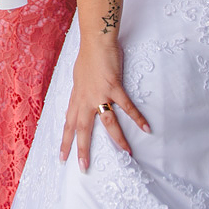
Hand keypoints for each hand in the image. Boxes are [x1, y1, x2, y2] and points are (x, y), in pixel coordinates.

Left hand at [60, 37, 149, 171]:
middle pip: (83, 129)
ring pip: (108, 122)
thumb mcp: (78, 78)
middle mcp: (86, 99)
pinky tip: (146, 128)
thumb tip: (78, 101)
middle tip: (82, 167)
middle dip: (82, 149)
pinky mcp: (114, 87)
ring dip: (118, 138)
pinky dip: (137, 117)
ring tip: (127, 153)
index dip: (66, 140)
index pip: (69, 123)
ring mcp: (100, 94)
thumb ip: (79, 93)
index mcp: (77, 97)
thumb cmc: (87, 57)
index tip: (62, 156)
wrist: (95, 41)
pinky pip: (126, 106)